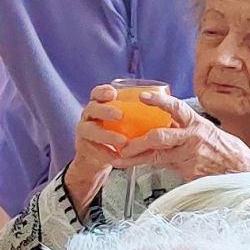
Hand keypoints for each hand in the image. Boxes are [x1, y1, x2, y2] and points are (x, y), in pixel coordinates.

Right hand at [63, 84, 132, 212]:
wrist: (101, 155)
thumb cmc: (118, 132)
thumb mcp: (126, 120)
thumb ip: (137, 113)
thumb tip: (165, 109)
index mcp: (100, 104)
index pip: (98, 93)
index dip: (104, 92)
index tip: (113, 93)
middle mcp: (89, 115)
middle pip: (92, 108)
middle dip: (105, 110)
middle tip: (119, 115)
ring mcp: (84, 130)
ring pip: (89, 130)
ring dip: (106, 135)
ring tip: (122, 141)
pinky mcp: (84, 147)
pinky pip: (92, 149)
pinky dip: (106, 154)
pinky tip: (117, 157)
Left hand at [114, 92, 249, 182]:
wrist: (243, 171)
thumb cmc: (227, 151)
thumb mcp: (207, 132)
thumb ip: (186, 130)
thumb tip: (165, 128)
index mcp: (197, 124)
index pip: (176, 108)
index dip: (158, 102)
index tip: (142, 97)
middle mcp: (193, 138)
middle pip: (159, 137)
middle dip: (137, 142)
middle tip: (123, 145)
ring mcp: (191, 157)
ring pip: (157, 157)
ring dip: (136, 158)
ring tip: (122, 159)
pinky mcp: (189, 173)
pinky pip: (166, 169)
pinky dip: (152, 169)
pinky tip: (139, 168)